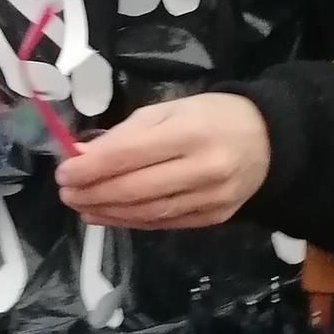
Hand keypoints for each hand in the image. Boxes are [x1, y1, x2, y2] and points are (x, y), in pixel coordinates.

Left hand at [55, 93, 269, 229]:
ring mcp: (212, 198)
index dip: (91, 168)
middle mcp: (204, 169)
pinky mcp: (215, 218)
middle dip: (93, 194)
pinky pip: (165, 224)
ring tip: (80, 206)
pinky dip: (131, 222)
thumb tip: (82, 156)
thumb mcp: (169, 110)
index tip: (64, 172)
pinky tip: (107, 216)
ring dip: (107, 213)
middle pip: (136, 189)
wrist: (269, 141)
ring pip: (148, 213)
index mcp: (190, 132)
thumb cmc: (211, 116)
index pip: (129, 155)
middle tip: (65, 194)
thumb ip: (126, 133)